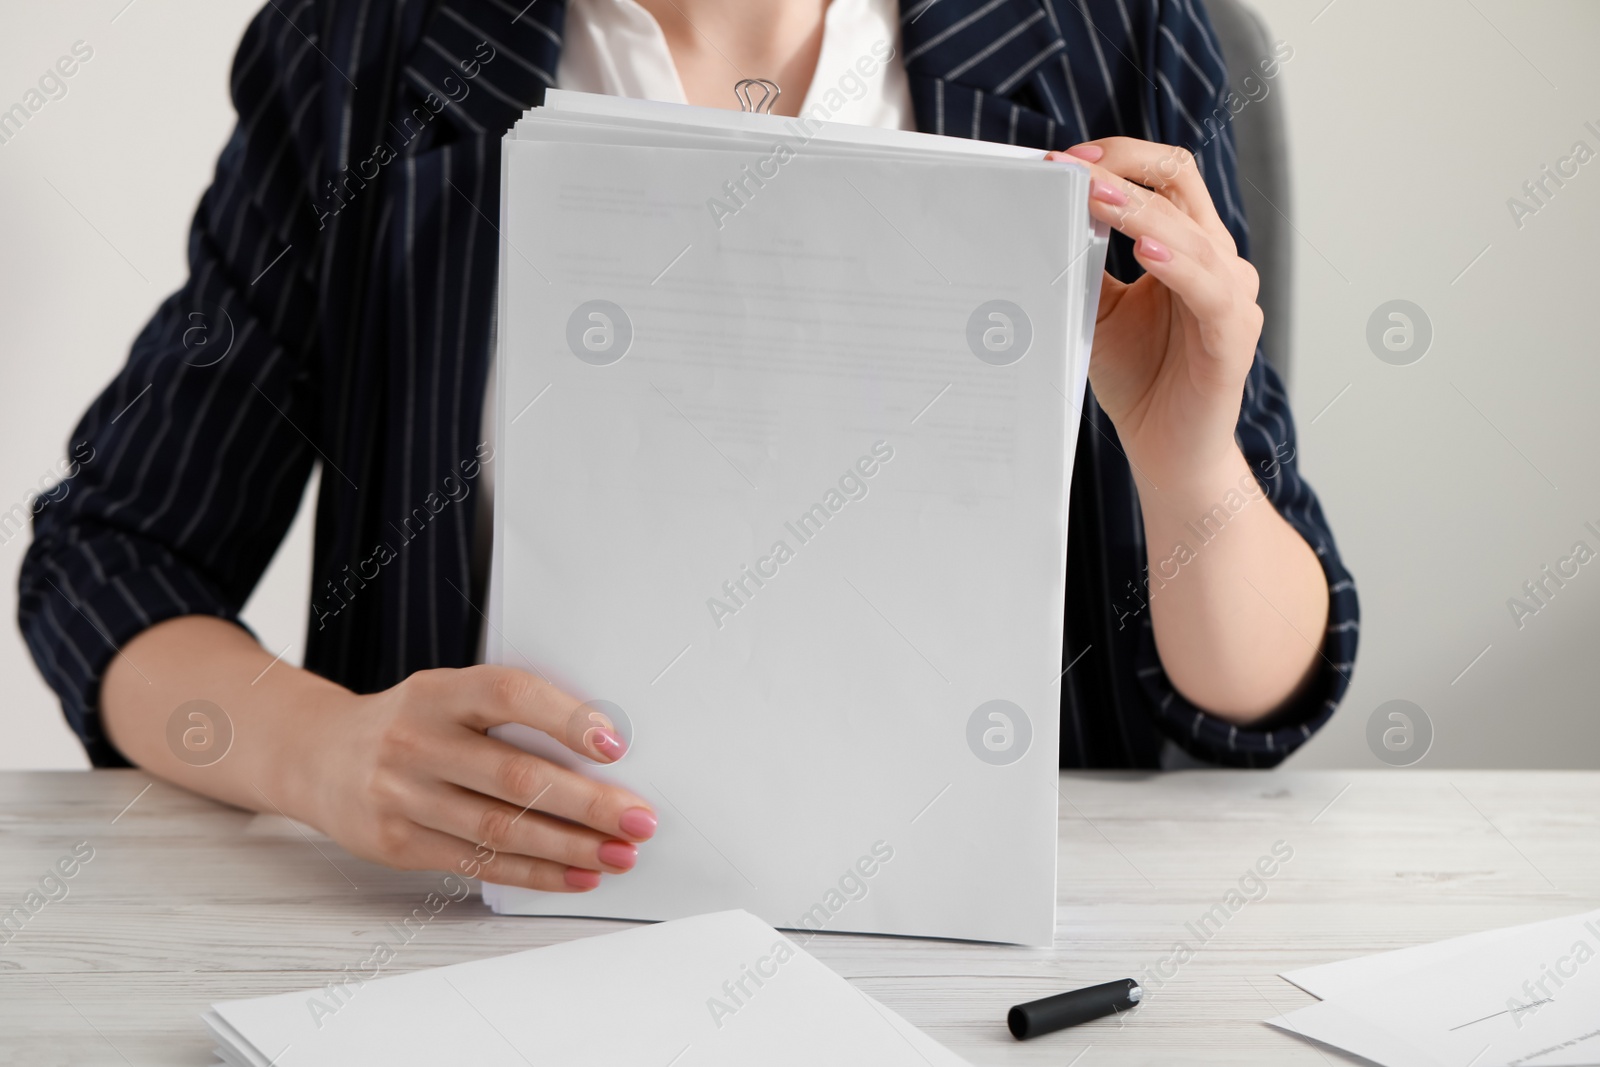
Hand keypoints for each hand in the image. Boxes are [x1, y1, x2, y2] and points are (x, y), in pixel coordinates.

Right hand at [300, 665, 656, 891]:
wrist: (319, 756)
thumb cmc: (411, 723)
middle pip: (515, 776)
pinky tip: (577, 873)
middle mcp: (416, 741)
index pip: (508, 695)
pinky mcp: (397, 843)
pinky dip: (536, 872)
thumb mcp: (449, 696)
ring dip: (571, 847)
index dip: (564, 718)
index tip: (615, 745)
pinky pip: (479, 863)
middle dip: (588, 803)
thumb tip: (603, 749)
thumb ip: (508, 714)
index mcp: (438, 692)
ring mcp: (402, 795)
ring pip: (501, 829)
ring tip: (619, 854)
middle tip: (639, 818)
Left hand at [1048, 138, 1262, 488]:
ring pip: (1190, 232)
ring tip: (1094, 195)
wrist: (1167, 449)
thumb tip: (1044, 218)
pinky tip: (1143, 250)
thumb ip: (1086, 263)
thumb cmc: (1140, 378)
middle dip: (1122, 167)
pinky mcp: (1233, 336)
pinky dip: (1176, 264)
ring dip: (1137, 210)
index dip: (1120, 158)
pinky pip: (1207, 289)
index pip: (1165, 175)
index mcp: (1189, 245)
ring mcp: (1232, 295)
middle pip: (1180, 184)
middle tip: (1069, 165)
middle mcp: (1219, 260)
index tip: (1064, 160)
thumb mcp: (1099, 309)